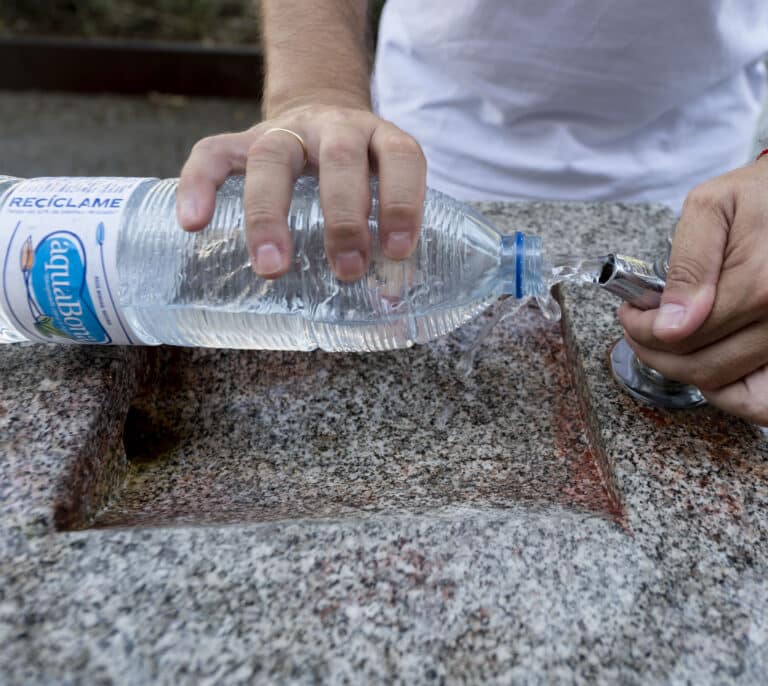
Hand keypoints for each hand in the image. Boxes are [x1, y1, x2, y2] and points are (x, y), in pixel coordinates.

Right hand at [176, 98, 426, 281]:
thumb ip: (385, 234)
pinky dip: (199, 185)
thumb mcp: (381, 186)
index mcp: (378, 139)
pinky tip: (193, 223)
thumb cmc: (357, 171)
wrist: (319, 109)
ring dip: (271, 214)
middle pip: (339, 160)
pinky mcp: (240, 139)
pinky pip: (212, 153)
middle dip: (344, 217)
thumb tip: (390, 306)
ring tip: (272, 268)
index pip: (400, 158)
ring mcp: (286, 130)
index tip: (397, 251)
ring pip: (273, 158)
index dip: (403, 201)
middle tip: (347, 270)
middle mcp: (335, 127)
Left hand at [619, 155, 767, 423]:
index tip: (629, 312)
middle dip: (656, 353)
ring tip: (669, 340)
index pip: (680, 337)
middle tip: (640, 328)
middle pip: (702, 368)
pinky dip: (733, 394)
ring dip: (686, 371)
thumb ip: (688, 265)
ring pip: (727, 386)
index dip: (641, 330)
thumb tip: (672, 325)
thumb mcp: (712, 209)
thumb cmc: (760, 197)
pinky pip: (762, 401)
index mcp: (760, 286)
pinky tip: (711, 362)